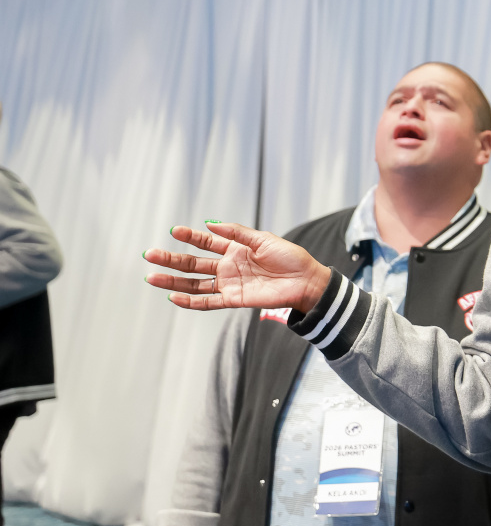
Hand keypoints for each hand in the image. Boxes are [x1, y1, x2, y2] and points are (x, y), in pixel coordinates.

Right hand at [144, 222, 330, 313]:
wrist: (306, 280)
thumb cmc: (290, 258)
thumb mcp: (264, 239)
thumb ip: (237, 232)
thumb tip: (210, 224)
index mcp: (235, 249)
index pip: (206, 242)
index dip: (190, 237)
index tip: (173, 231)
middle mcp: (228, 266)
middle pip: (193, 263)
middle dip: (171, 259)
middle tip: (149, 255)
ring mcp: (229, 283)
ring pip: (194, 284)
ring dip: (173, 282)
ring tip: (152, 277)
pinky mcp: (234, 299)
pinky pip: (208, 302)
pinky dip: (190, 301)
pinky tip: (173, 297)